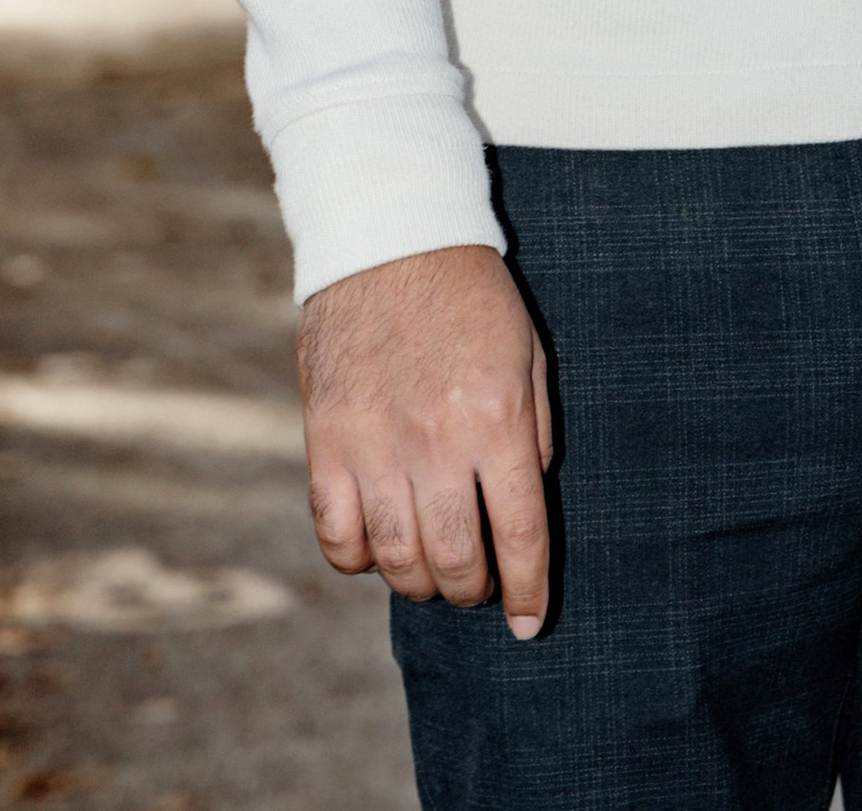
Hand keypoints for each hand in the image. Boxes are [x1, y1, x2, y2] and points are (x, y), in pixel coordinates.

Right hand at [298, 243, 553, 635]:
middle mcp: (436, 442)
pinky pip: (338, 537)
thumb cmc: (471, 296)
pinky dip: (360, 559)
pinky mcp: (327, 443)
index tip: (530, 622)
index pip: (520, 531)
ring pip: (397, 560)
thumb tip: (526, 503)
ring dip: (422, 584)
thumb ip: (533, 432)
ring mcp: (375, 446)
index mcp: (496, 418)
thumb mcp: (528, 354)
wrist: (391, 240)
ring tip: (436, 573)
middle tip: (482, 586)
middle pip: (457, 560)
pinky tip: (380, 546)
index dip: (529, 589)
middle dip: (476, 591)